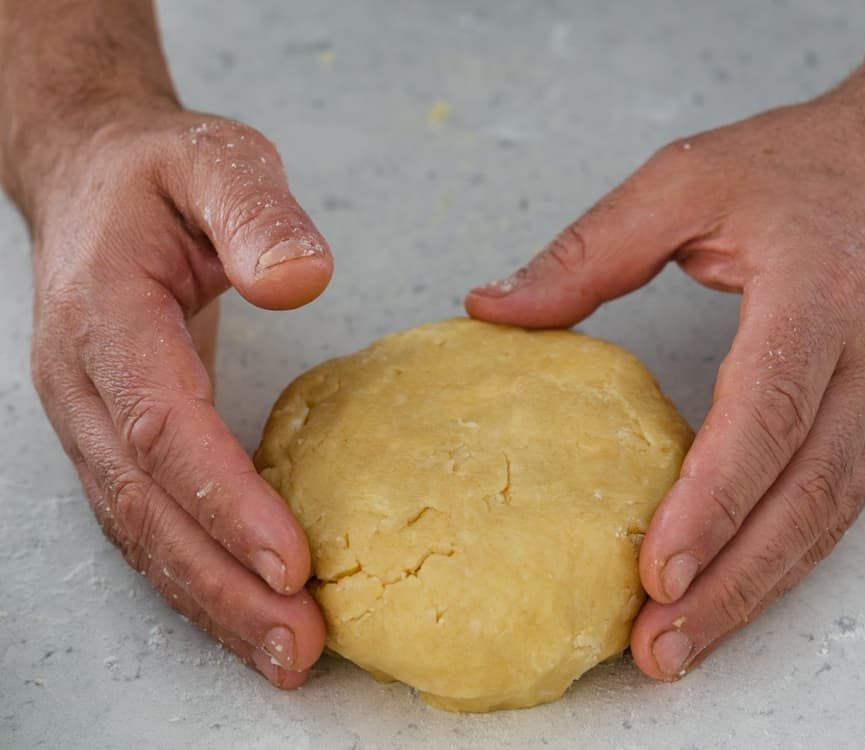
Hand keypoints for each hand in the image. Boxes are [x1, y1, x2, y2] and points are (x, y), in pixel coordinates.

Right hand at [28, 104, 332, 686]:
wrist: (96, 180)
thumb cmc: (160, 173)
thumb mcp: (217, 161)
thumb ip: (257, 214)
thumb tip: (302, 279)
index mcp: (105, 314)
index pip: (161, 426)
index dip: (224, 498)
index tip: (294, 561)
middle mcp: (85, 383)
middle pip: (147, 507)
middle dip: (222, 584)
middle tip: (297, 646)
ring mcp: (92, 418)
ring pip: (142, 531)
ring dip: (212, 600)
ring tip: (284, 654)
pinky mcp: (118, 437)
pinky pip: (151, 521)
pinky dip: (199, 573)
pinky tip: (250, 610)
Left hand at [467, 72, 864, 679]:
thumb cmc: (815, 162)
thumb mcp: (691, 179)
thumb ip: (592, 248)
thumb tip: (498, 308)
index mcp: (816, 296)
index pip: (767, 414)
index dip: (713, 500)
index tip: (656, 570)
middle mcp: (863, 361)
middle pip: (802, 496)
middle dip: (732, 583)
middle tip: (660, 647)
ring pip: (826, 516)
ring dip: (757, 589)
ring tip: (685, 643)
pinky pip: (837, 500)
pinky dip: (786, 556)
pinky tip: (737, 589)